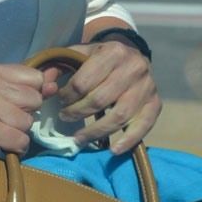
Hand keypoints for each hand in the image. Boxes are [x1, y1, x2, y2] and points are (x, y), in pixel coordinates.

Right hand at [0, 63, 54, 154]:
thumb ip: (26, 83)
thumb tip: (55, 77)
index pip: (35, 78)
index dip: (33, 93)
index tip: (18, 102)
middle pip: (34, 100)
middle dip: (25, 113)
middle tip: (5, 117)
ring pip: (28, 122)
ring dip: (19, 131)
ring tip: (1, 128)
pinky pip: (21, 140)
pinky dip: (16, 146)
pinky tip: (3, 142)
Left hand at [53, 41, 160, 155]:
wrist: (132, 54)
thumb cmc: (101, 57)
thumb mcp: (82, 52)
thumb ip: (61, 64)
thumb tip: (45, 82)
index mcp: (113, 51)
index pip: (84, 81)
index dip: (68, 96)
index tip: (60, 101)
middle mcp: (134, 67)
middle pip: (100, 99)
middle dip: (78, 112)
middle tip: (65, 118)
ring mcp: (147, 87)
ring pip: (119, 116)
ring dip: (96, 131)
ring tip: (79, 138)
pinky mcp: (156, 103)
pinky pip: (143, 126)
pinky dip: (128, 140)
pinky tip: (113, 149)